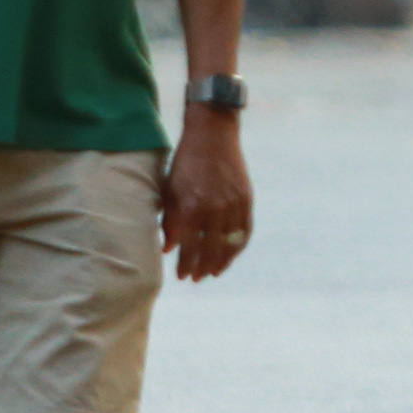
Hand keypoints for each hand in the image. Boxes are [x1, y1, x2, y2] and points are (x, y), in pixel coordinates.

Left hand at [162, 110, 251, 280]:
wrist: (212, 135)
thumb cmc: (185, 162)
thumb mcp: (170, 190)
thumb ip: (169, 220)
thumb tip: (167, 248)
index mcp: (191, 206)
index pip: (188, 246)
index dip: (184, 264)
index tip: (180, 275)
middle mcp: (214, 209)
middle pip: (209, 250)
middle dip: (201, 268)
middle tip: (195, 278)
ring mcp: (233, 205)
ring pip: (229, 244)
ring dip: (221, 262)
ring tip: (213, 272)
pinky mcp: (246, 199)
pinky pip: (245, 231)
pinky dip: (238, 246)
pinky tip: (231, 255)